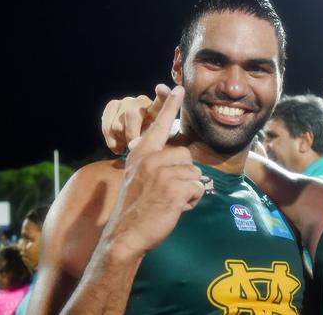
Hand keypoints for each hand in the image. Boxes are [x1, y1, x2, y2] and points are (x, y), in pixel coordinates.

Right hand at [104, 85, 203, 258]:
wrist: (125, 235)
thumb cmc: (136, 208)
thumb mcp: (138, 178)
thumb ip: (155, 164)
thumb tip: (179, 158)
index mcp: (141, 154)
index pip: (158, 125)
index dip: (170, 105)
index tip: (178, 87)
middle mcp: (150, 158)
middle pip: (187, 155)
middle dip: (185, 175)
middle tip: (168, 193)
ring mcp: (162, 172)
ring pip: (194, 173)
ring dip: (188, 190)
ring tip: (170, 202)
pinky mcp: (174, 187)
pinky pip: (197, 188)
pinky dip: (192, 201)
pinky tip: (175, 209)